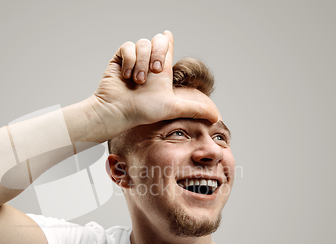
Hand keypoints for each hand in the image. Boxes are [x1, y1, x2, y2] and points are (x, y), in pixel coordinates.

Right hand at [90, 30, 218, 135]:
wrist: (119, 111)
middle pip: (158, 40)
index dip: (168, 40)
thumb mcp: (174, 108)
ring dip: (142, 62)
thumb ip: (195, 109)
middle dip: (159, 52)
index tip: (168, 34)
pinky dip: (130, 60)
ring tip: (138, 81)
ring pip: (143, 43)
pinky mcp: (120, 59)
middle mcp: (148, 63)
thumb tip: (217, 117)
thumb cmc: (142, 111)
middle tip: (156, 71)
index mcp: (162, 71)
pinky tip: (127, 75)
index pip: (167, 47)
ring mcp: (133, 60)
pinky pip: (128, 47)